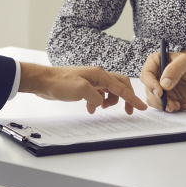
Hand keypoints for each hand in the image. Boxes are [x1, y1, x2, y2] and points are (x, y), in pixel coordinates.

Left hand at [18, 63, 147, 114]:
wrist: (43, 81)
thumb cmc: (60, 82)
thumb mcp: (81, 91)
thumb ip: (96, 97)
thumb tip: (101, 102)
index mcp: (100, 75)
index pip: (122, 87)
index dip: (133, 98)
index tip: (142, 107)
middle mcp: (98, 76)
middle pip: (119, 85)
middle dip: (126, 98)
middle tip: (128, 111)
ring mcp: (91, 81)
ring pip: (109, 91)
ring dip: (109, 101)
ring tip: (101, 108)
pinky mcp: (84, 87)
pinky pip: (98, 95)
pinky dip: (98, 102)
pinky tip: (91, 108)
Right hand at [139, 51, 185, 111]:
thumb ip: (174, 69)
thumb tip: (163, 83)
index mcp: (157, 62)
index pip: (147, 74)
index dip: (150, 84)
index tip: (160, 92)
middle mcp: (157, 75)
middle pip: (149, 90)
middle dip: (159, 99)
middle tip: (171, 104)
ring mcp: (162, 88)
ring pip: (154, 101)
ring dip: (166, 106)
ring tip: (179, 105)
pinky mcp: (169, 98)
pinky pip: (166, 107)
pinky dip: (175, 108)